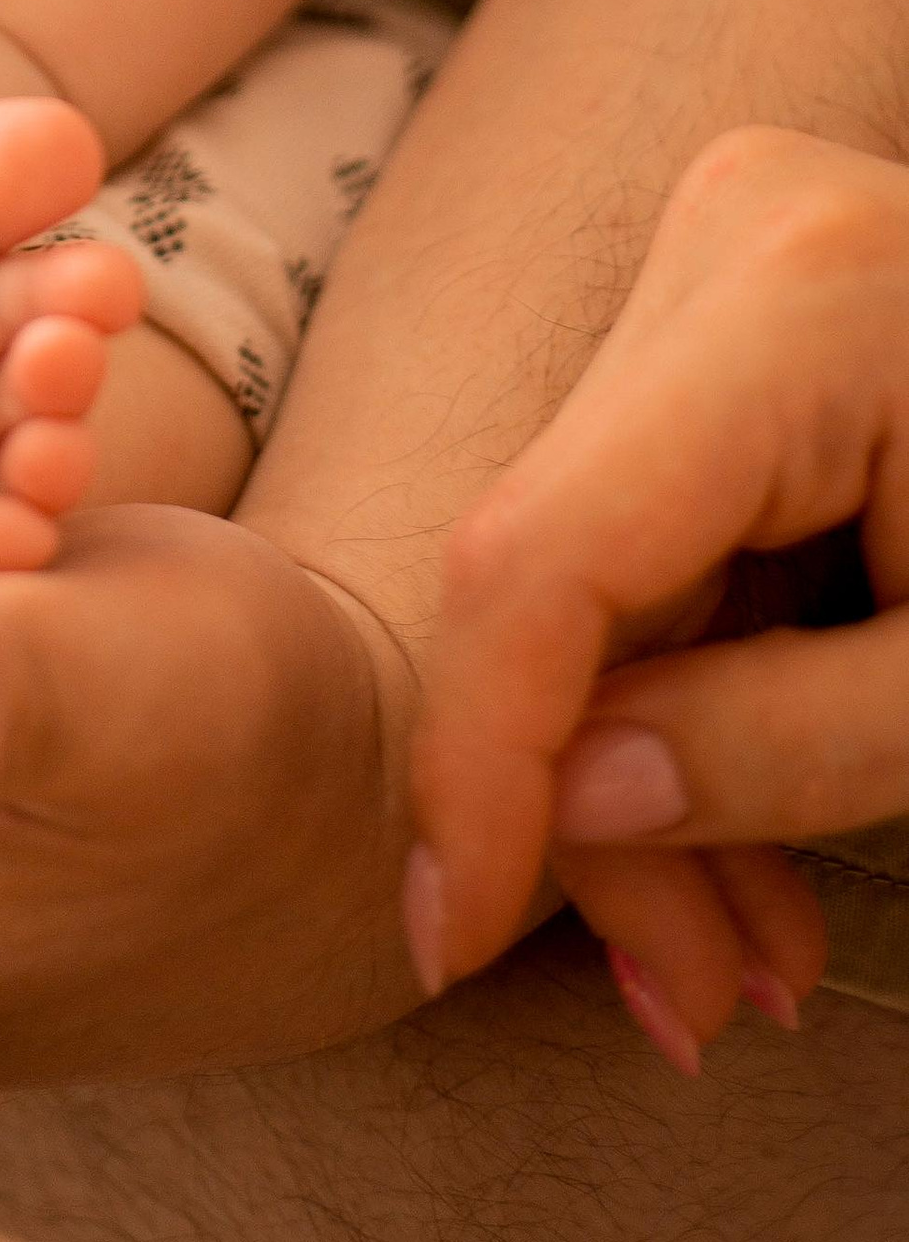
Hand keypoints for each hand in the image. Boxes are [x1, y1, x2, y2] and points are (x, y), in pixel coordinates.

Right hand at [407, 125, 908, 1060]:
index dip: (476, 763)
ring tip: (751, 963)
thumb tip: (568, 812)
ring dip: (651, 777)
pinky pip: (664, 529)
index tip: (446, 943)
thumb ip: (782, 747)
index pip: (543, 556)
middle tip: (696, 1006)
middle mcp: (726, 235)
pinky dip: (701, 692)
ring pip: (599, 567)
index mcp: (795, 297)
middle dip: (604, 812)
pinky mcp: (746, 315)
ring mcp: (729, 260)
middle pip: (565, 572)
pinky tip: (753, 843)